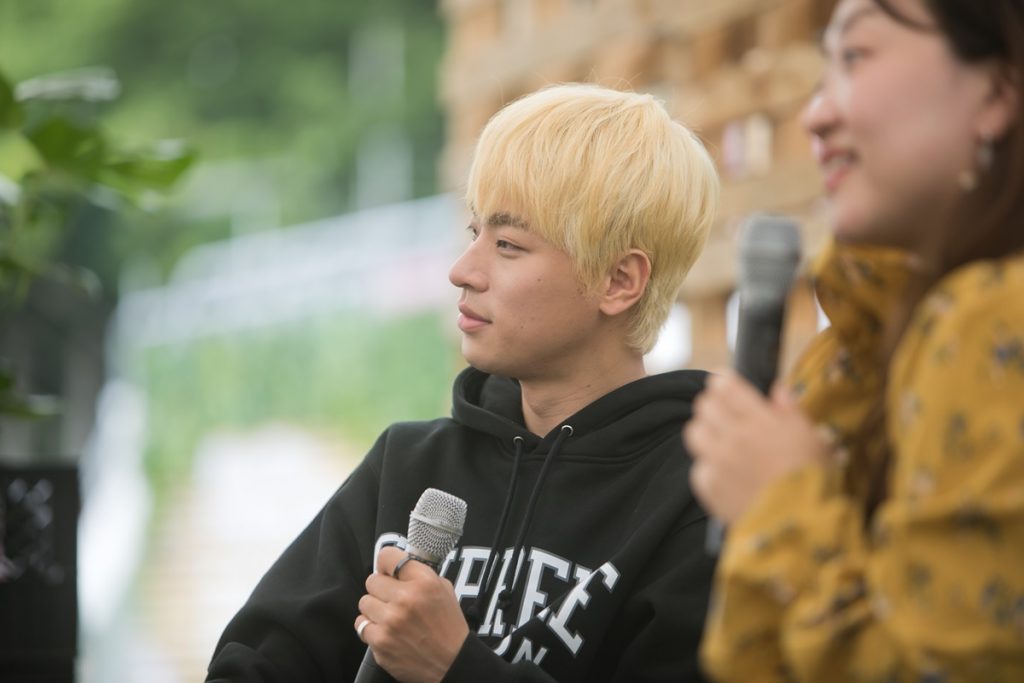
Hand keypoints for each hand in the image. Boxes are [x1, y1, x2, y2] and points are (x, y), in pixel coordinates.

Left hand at [355, 546, 468, 682]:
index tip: (388, 571)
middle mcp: (405, 599)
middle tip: (393, 598)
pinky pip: (361, 625)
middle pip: (372, 580)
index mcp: (424, 582)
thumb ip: (419, 574)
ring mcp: (390, 622)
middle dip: (381, 588)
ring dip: (375, 609)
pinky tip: (386, 631)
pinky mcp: (380, 643)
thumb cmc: (448, 627)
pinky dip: (371, 628)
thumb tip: (396, 567)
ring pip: (364, 602)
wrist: (452, 663)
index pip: (387, 556)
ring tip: (390, 616)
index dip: (386, 564)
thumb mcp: (444, 590)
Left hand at [683, 371, 830, 522]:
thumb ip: (790, 410)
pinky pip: (699, 468)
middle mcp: (733, 436)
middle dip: (712, 405)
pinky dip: (709, 469)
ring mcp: (718, 462)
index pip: (725, 386)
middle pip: (704, 405)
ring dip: (705, 432)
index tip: (725, 385)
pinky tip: (725, 474)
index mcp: (759, 419)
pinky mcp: (709, 487)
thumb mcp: (812, 438)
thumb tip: (777, 389)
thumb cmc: (813, 479)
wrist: (801, 525)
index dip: (723, 383)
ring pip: (694, 432)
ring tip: (720, 441)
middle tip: (724, 414)